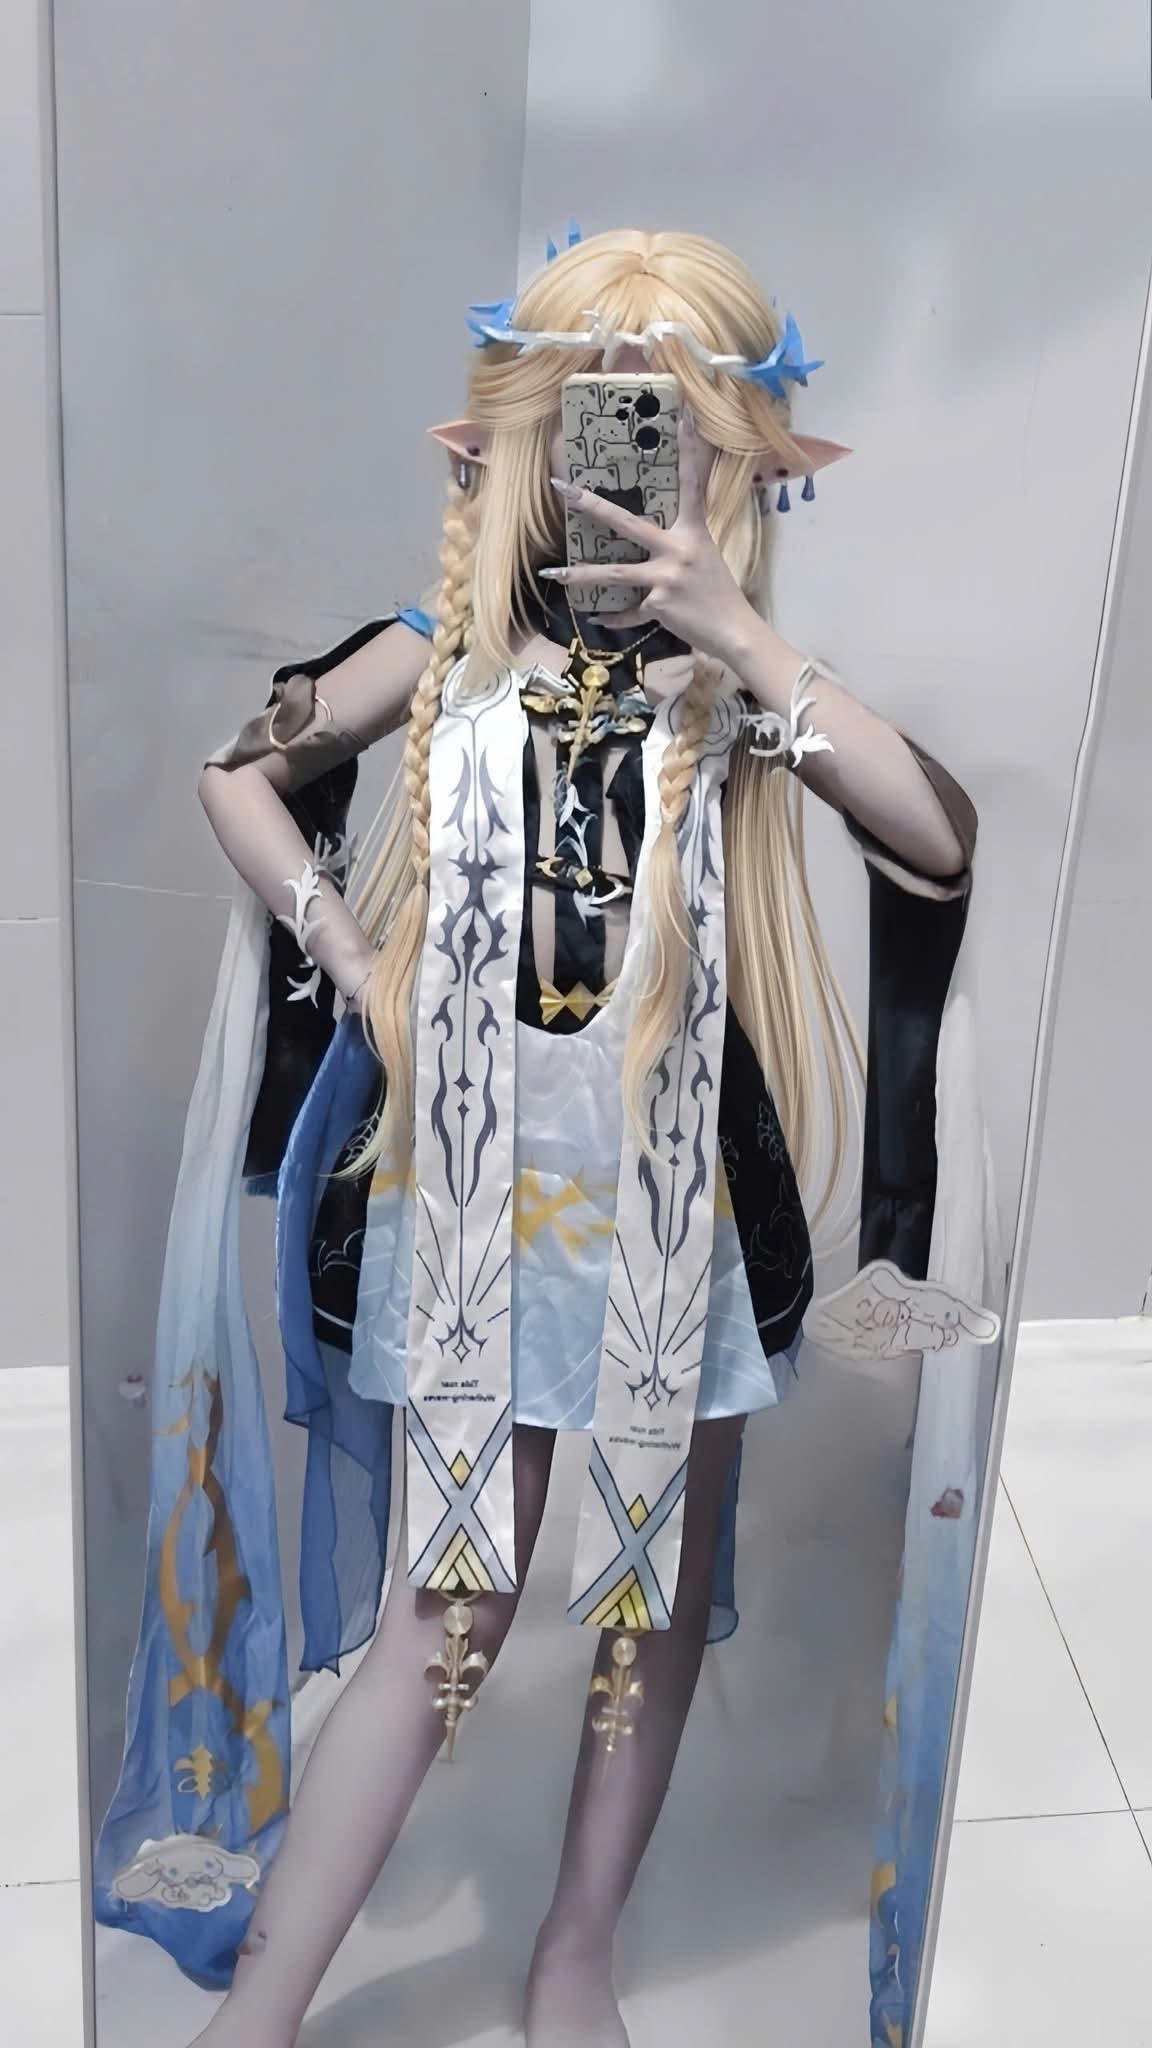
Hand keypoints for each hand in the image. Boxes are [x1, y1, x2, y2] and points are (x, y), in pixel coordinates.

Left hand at [542, 408, 758, 666]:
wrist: (734, 630)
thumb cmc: (719, 591)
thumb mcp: (706, 554)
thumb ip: (682, 540)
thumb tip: (657, 534)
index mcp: (693, 531)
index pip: (691, 483)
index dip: (690, 449)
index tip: (683, 417)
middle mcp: (678, 549)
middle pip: (626, 522)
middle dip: (590, 505)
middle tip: (561, 488)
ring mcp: (666, 578)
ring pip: (615, 573)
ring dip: (580, 575)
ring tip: (552, 575)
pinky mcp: (660, 606)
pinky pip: (629, 611)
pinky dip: (615, 616)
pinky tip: (599, 616)